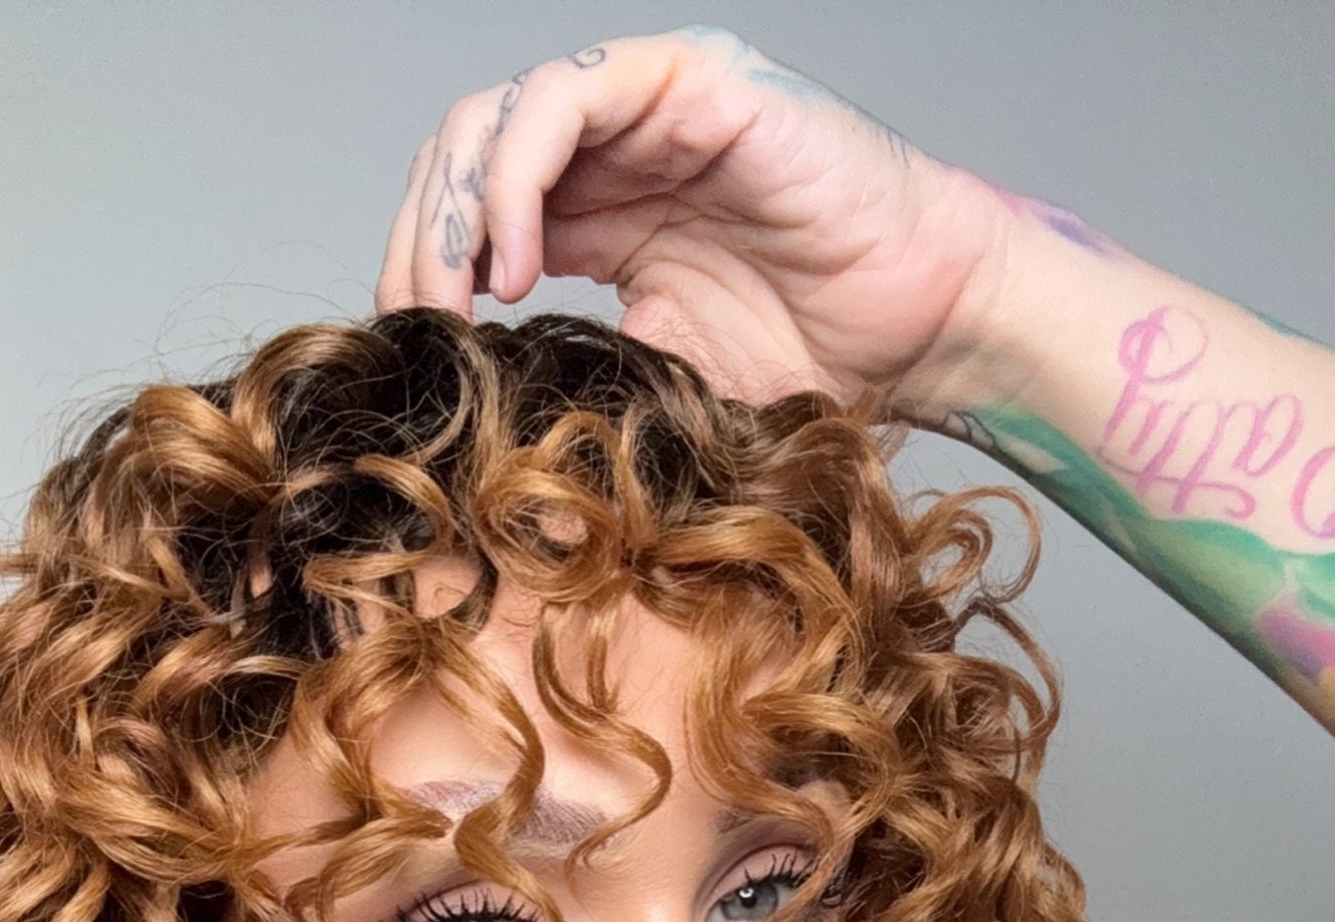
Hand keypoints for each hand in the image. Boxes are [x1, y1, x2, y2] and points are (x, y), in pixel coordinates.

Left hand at [375, 26, 1017, 417]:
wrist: (922, 327)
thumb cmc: (817, 361)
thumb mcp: (661, 389)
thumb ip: (572, 378)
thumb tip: (470, 426)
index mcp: (594, 215)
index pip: (467, 220)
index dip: (423, 278)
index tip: (412, 359)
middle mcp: (610, 151)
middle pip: (461, 161)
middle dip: (420, 243)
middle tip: (418, 330)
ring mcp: (646, 108)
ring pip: (494, 120)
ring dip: (455, 211)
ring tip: (459, 300)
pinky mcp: (686, 82)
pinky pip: (561, 100)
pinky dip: (514, 178)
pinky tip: (515, 263)